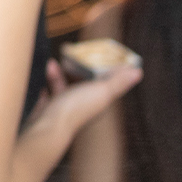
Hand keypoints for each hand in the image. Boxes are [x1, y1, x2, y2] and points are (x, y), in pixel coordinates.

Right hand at [23, 58, 141, 143]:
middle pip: (83, 85)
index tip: (100, 53)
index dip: (104, 70)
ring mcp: (64, 111)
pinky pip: (48, 96)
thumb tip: (139, 72)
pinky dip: (46, 85)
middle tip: (72, 55)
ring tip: (51, 63)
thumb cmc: (75, 109)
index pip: (106, 84)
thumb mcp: (101, 91)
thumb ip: (118, 82)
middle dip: (78, 70)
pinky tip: (42, 75)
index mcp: (98, 102)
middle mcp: (83, 107)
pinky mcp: (48, 112)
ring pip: (64, 89)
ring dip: (59, 75)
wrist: (46, 128)